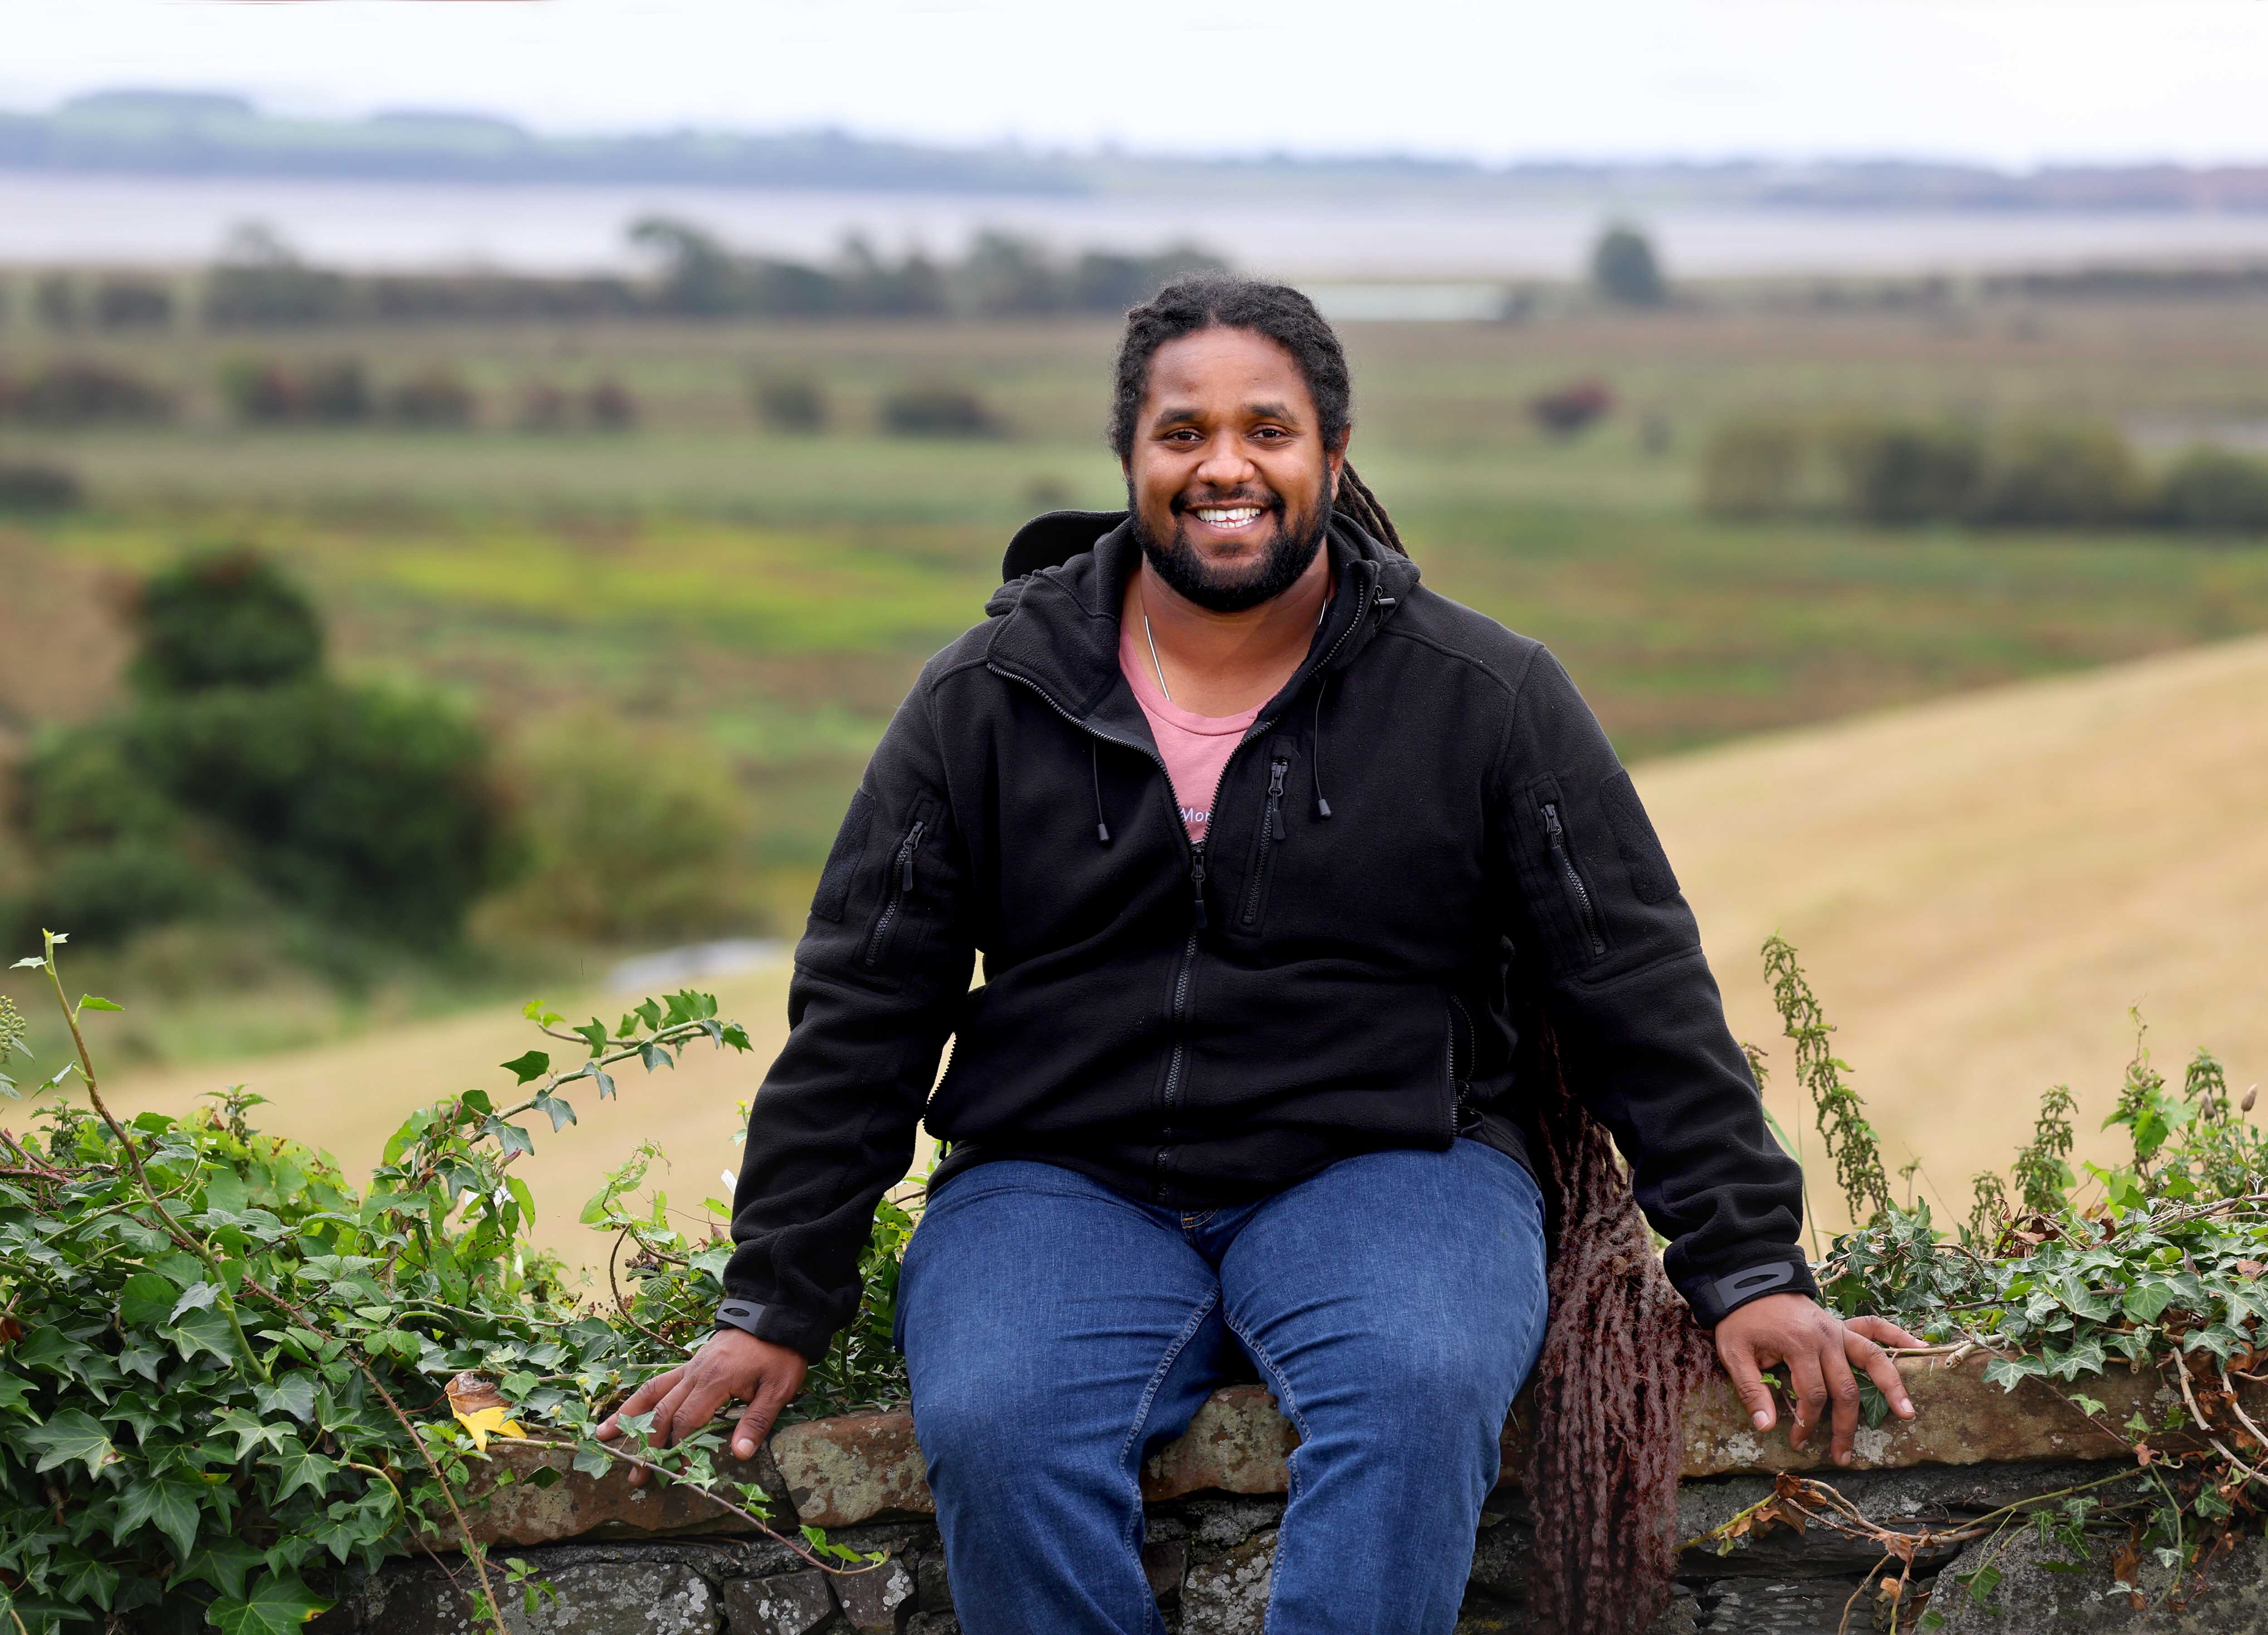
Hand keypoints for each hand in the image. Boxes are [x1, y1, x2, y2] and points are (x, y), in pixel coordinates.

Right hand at [596, 1327, 807, 1486]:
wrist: (776, 1315)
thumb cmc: (779, 1354)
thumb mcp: (778, 1388)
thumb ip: (757, 1421)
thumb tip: (739, 1455)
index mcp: (715, 1381)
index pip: (687, 1422)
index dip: (680, 1449)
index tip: (678, 1472)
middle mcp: (695, 1373)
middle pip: (662, 1411)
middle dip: (646, 1445)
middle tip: (634, 1474)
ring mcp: (690, 1367)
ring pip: (652, 1391)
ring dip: (627, 1415)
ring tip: (603, 1435)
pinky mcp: (691, 1363)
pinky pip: (659, 1381)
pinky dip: (640, 1397)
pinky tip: (628, 1409)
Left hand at [1712, 1293, 1921, 1466]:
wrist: (1748, 1281)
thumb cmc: (1741, 1319)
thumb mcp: (1733, 1352)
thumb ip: (1750, 1389)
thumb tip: (1766, 1427)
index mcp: (1799, 1345)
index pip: (1813, 1395)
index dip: (1806, 1423)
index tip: (1797, 1442)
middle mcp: (1826, 1337)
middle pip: (1846, 1388)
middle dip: (1845, 1426)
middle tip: (1843, 1456)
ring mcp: (1838, 1329)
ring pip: (1873, 1359)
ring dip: (1891, 1387)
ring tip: (1907, 1413)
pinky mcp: (1842, 1324)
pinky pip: (1875, 1326)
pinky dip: (1897, 1335)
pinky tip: (1919, 1347)